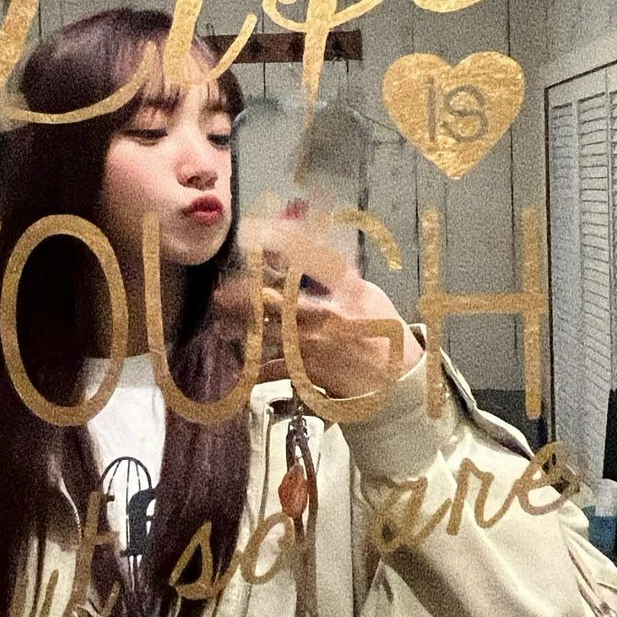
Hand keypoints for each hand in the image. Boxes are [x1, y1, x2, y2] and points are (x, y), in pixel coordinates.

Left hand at [214, 214, 422, 398]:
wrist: (395, 378)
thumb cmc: (383, 333)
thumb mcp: (370, 295)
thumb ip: (342, 275)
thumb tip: (318, 249)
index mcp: (345, 291)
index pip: (309, 260)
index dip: (280, 246)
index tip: (255, 239)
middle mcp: (326, 314)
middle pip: (275, 299)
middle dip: (243, 297)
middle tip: (221, 296)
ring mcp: (313, 344)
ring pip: (266, 332)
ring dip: (241, 330)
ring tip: (225, 326)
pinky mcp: (307, 371)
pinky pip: (273, 367)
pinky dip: (257, 366)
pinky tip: (247, 364)